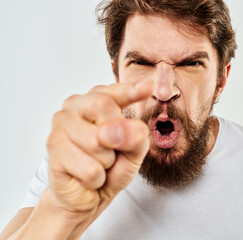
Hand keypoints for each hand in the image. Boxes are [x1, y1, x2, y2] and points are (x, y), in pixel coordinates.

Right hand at [46, 80, 152, 213]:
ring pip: (96, 141)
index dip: (130, 89)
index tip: (148, 86)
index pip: (115, 92)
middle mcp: (75, 105)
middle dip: (118, 136)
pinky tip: (86, 177)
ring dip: (106, 162)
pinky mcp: (53, 148)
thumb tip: (117, 130)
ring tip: (98, 164)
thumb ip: (135, 136)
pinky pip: (90, 168)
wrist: (89, 195)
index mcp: (97, 99)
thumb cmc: (112, 167)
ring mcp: (61, 124)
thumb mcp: (134, 151)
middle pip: (103, 105)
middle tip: (112, 150)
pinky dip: (96, 179)